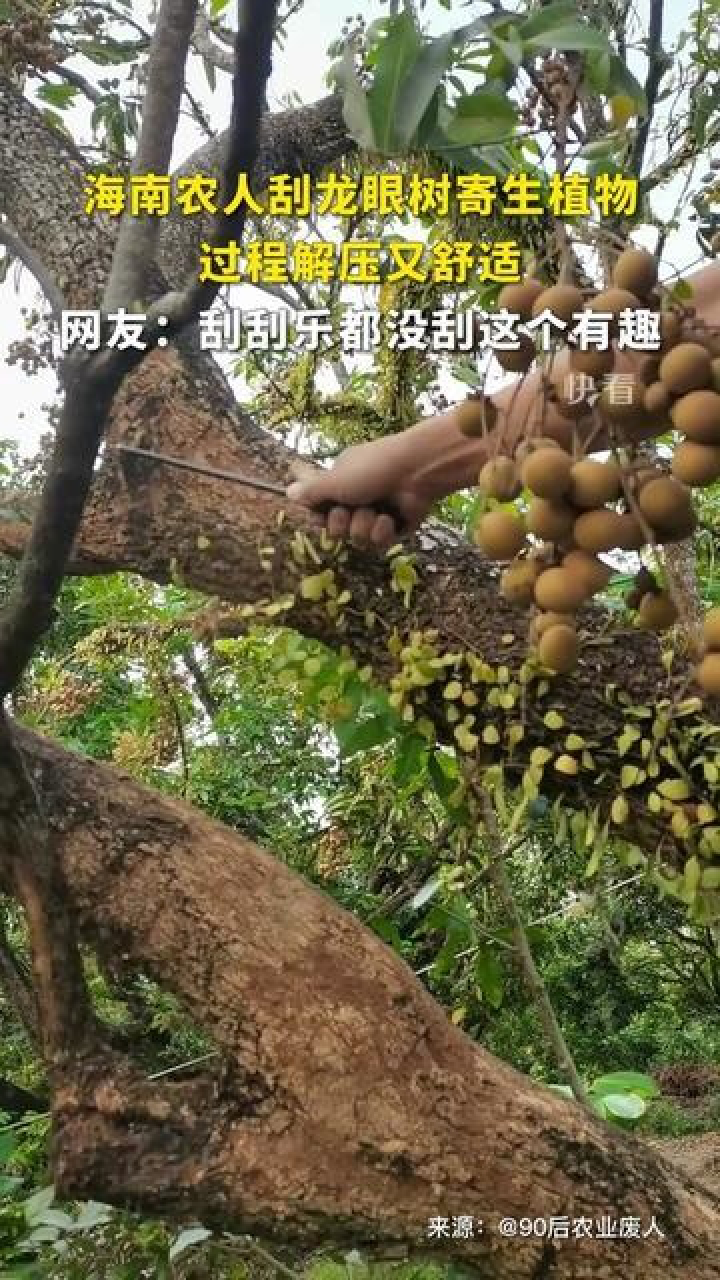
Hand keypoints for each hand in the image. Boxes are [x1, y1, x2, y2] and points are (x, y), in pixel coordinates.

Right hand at [285, 438, 431, 548]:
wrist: (418, 472)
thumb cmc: (372, 469)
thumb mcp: (334, 479)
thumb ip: (310, 491)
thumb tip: (287, 492)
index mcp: (339, 481)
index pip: (317, 505)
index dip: (316, 514)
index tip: (319, 512)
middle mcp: (356, 497)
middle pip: (334, 528)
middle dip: (340, 523)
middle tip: (347, 510)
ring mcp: (375, 513)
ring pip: (356, 538)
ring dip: (363, 526)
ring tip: (375, 511)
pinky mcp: (394, 527)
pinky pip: (378, 542)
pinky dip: (382, 531)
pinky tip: (390, 519)